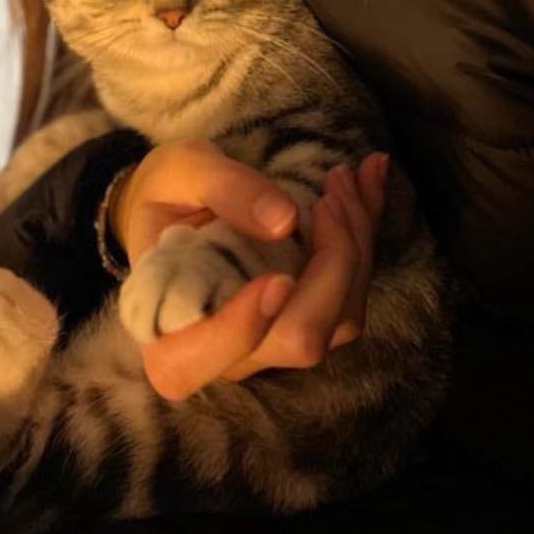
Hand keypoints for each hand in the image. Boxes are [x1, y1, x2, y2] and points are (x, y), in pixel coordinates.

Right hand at [111, 141, 388, 400]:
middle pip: (299, 338)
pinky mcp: (309, 317)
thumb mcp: (180, 171)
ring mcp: (275, 341)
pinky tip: (366, 182)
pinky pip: (353, 294)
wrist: (181, 201)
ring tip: (344, 177)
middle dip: (334, 261)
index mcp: (166, 330)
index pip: (193, 362)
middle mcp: (227, 353)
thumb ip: (223, 188)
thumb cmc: (168, 193)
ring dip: (358, 243)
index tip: (276, 278)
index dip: (239, 330)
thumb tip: (284, 220)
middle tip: (331, 189)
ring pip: (341, 319)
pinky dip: (367, 235)